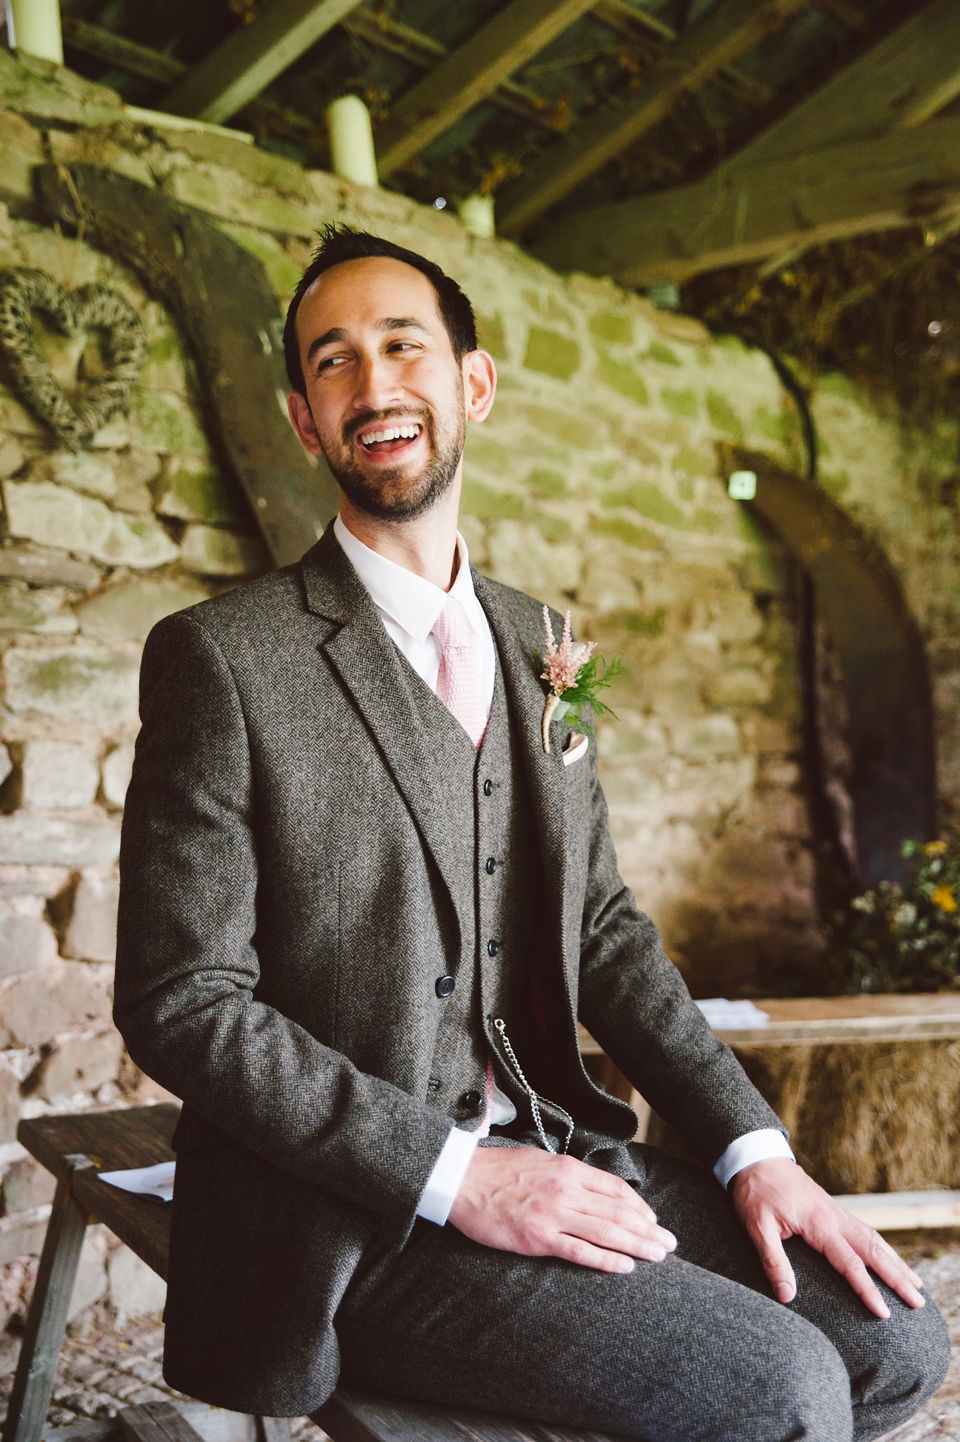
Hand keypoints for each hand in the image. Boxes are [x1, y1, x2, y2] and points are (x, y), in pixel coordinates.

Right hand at [448, 1146, 676, 1273]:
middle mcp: (567, 1189)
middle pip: (619, 1211)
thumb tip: (591, 1188)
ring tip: (658, 1256)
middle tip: (670, 1244)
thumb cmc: (499, 1170)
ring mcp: (554, 1214)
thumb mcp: (540, 1161)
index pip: (615, 1189)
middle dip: (649, 1230)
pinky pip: (581, 1252)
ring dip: (638, 1245)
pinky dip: (607, 1260)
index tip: (653, 1221)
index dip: (640, 1207)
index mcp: (568, 1169)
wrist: (463, 1179)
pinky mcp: (539, 1238)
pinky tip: (626, 1267)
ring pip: (607, 1231)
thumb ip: (567, 1174)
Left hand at [730, 1158, 925, 1317]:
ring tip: (916, 1284)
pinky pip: (865, 1231)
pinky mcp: (832, 1210)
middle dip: (897, 1277)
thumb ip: (773, 1261)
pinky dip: (883, 1248)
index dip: (868, 1290)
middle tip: (918, 1301)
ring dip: (896, 1262)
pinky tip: (888, 1258)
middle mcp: (834, 1218)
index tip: (885, 1313)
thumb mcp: (756, 1226)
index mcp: (818, 1224)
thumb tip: (787, 1296)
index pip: (850, 1263)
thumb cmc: (755, 1192)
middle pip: (874, 1250)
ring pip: (874, 1239)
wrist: (757, 1157)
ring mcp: (836, 1212)